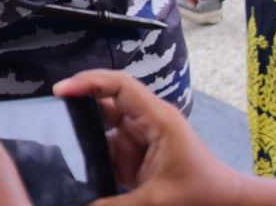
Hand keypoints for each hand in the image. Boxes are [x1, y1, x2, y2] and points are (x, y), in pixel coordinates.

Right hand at [53, 69, 270, 204]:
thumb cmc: (203, 194)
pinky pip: (106, 147)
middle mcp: (145, 122)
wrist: (227, 204)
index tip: (61, 91)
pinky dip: (91, 155)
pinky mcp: (135, 154)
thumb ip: (115, 205)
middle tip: (48, 113)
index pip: (118, 85)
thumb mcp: (158, 201)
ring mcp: (139, 137)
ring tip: (56, 142)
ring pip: (101, 126)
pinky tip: (75, 165)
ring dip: (82, 135)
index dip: (88, 81)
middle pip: (104, 102)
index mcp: (156, 119)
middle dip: (77, 106)